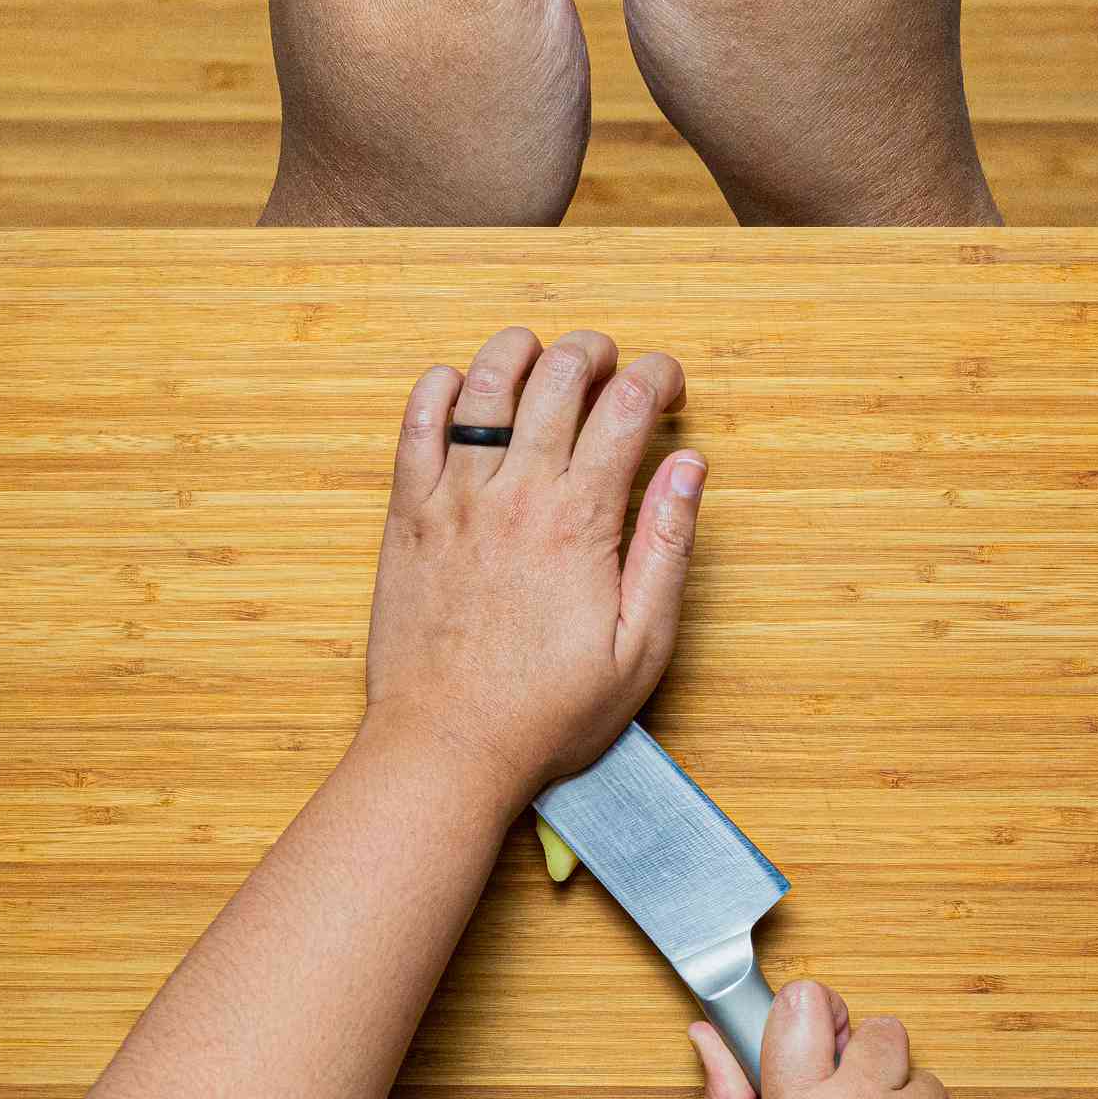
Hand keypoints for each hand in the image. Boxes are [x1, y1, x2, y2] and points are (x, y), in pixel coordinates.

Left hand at [364, 325, 705, 806]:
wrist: (447, 747)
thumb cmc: (548, 711)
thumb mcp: (641, 646)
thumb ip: (666, 546)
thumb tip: (689, 466)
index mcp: (580, 522)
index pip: (627, 406)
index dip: (657, 375)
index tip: (667, 385)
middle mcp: (517, 494)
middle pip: (559, 373)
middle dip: (594, 351)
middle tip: (609, 367)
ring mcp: (455, 498)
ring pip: (485, 382)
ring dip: (519, 350)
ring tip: (541, 358)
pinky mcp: (408, 515)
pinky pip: (415, 423)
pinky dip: (439, 388)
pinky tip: (462, 390)